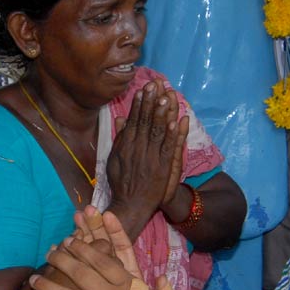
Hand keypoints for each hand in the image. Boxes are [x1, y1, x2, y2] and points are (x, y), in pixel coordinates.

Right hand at [107, 80, 188, 231]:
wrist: (130, 205)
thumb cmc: (121, 182)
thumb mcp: (114, 159)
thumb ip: (119, 139)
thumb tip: (120, 119)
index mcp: (125, 146)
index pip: (133, 121)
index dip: (139, 104)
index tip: (143, 89)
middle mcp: (136, 149)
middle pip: (145, 122)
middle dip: (150, 102)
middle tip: (155, 85)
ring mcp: (150, 158)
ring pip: (156, 132)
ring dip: (161, 113)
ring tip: (165, 97)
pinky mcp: (162, 167)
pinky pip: (167, 147)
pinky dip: (171, 134)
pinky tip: (175, 121)